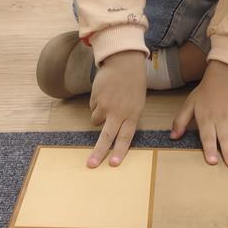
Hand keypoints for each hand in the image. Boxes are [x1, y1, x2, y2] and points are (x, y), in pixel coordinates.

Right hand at [87, 50, 146, 167]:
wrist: (123, 62)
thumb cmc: (133, 83)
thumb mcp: (137, 102)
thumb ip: (128, 118)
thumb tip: (116, 132)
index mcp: (133, 115)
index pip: (126, 137)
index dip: (119, 151)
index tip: (113, 164)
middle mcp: (119, 112)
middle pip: (107, 137)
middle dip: (98, 152)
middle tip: (91, 165)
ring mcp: (105, 105)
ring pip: (96, 121)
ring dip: (98, 115)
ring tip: (108, 101)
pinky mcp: (95, 98)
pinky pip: (92, 108)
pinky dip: (96, 103)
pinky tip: (104, 93)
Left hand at [170, 60, 227, 167]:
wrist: (223, 79)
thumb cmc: (204, 94)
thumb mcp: (189, 105)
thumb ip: (180, 121)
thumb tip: (173, 137)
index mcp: (207, 119)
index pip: (208, 137)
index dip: (210, 149)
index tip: (212, 162)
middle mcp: (222, 121)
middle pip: (226, 138)